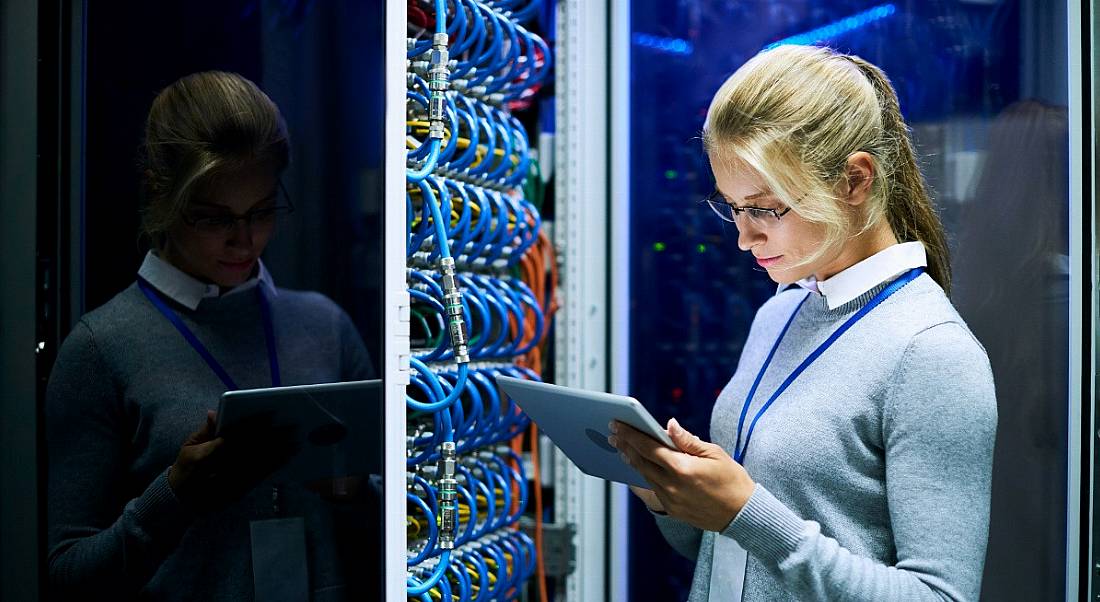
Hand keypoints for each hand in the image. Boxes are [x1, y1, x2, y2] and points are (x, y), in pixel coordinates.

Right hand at [168, 411, 296, 512]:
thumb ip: (206, 430)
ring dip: (278, 453)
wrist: (181, 502)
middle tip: (290, 426)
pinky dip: (274, 467)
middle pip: (250, 451)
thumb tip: (216, 412)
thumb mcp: (188, 447)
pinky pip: (259, 478)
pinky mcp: (238, 493)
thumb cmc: (185, 468)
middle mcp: (218, 471)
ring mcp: (229, 484)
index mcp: (203, 457)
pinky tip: (286, 457)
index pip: (232, 438)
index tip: (270, 415)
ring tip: (294, 441)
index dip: (252, 426)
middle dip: (272, 438)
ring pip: (258, 465)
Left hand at [608, 418, 754, 531]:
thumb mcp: (714, 454)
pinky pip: (652, 490)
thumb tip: (668, 424)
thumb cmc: (732, 479)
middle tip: (612, 434)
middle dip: (625, 446)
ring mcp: (671, 500)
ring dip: (631, 461)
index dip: (630, 434)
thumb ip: (687, 440)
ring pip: (644, 476)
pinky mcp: (672, 509)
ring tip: (621, 448)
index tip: (617, 424)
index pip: (648, 447)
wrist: (742, 514)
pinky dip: (643, 476)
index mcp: (682, 468)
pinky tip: (637, 468)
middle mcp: (672, 485)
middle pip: (641, 462)